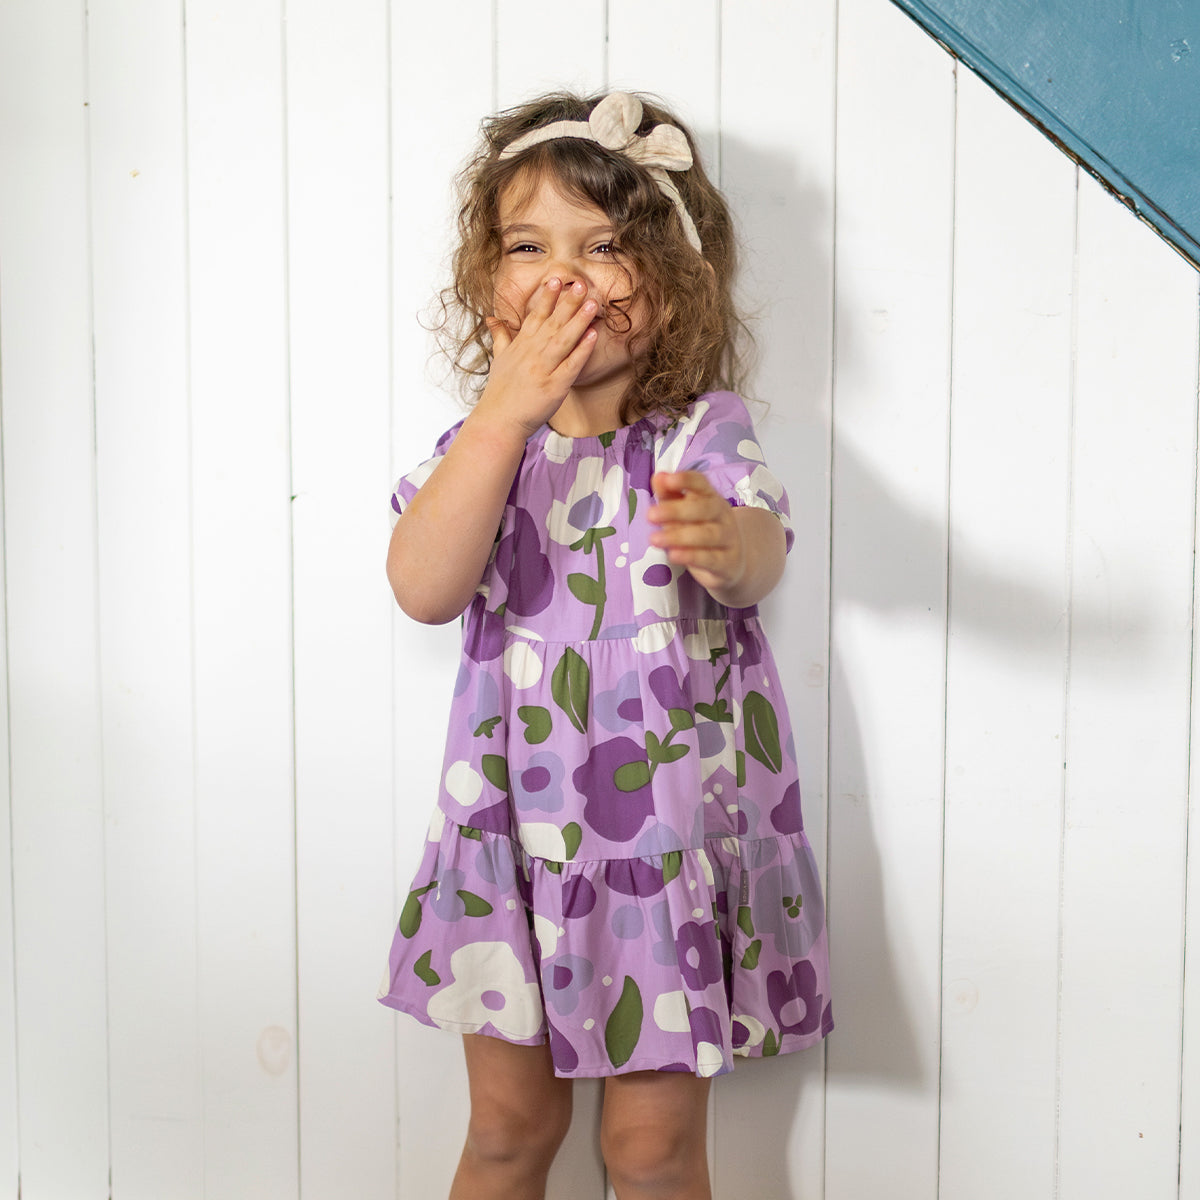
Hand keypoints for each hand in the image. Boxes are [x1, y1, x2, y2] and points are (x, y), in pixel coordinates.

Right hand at [477, 279, 599, 436]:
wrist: (499, 421)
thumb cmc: (500, 392)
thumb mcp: (498, 359)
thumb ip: (500, 336)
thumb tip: (491, 318)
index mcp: (521, 346)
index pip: (535, 316)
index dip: (547, 298)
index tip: (556, 279)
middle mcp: (532, 354)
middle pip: (552, 323)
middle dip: (567, 303)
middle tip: (580, 283)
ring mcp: (543, 370)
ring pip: (563, 340)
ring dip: (578, 320)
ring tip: (591, 303)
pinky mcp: (554, 387)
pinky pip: (571, 365)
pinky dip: (582, 350)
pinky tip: (593, 335)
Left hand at [647, 471, 745, 593]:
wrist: (730, 561)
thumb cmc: (700, 529)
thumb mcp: (683, 510)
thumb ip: (669, 494)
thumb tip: (658, 477)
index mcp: (711, 497)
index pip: (702, 484)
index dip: (686, 480)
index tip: (668, 479)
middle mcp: (722, 516)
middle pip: (704, 509)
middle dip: (676, 511)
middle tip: (651, 515)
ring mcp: (727, 539)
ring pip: (706, 535)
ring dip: (679, 536)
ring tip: (654, 539)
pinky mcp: (727, 563)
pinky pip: (710, 559)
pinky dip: (691, 557)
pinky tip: (673, 555)